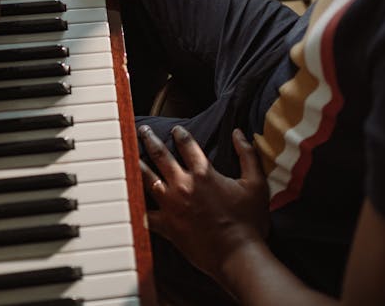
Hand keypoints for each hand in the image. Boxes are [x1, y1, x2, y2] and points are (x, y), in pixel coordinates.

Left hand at [139, 124, 269, 283]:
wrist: (238, 255)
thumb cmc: (249, 222)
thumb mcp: (256, 183)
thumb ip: (247, 154)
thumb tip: (238, 133)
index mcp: (203, 173)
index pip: (187, 144)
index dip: (180, 134)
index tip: (175, 129)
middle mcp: (184, 185)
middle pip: (161, 155)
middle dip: (150, 139)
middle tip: (143, 130)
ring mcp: (172, 205)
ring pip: (147, 178)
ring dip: (138, 162)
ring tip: (129, 153)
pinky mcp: (167, 226)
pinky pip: (145, 213)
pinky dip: (135, 205)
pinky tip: (128, 198)